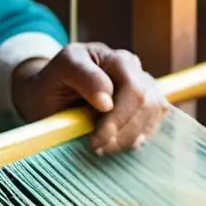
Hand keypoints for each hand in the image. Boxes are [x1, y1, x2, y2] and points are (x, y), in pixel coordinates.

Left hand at [11, 43, 168, 154]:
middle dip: (125, 132)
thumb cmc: (51, 84)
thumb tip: (108, 102)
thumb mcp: (57, 73)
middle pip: (148, 103)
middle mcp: (133, 69)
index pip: (133, 89)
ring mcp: (143, 85)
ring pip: (156, 114)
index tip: (95, 141)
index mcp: (113, 58)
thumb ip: (82, 77)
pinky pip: (154, 122)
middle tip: (98, 148)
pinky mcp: (147, 104)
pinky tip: (116, 144)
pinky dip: (137, 138)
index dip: (118, 119)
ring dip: (131, 138)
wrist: (50, 95)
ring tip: (104, 148)